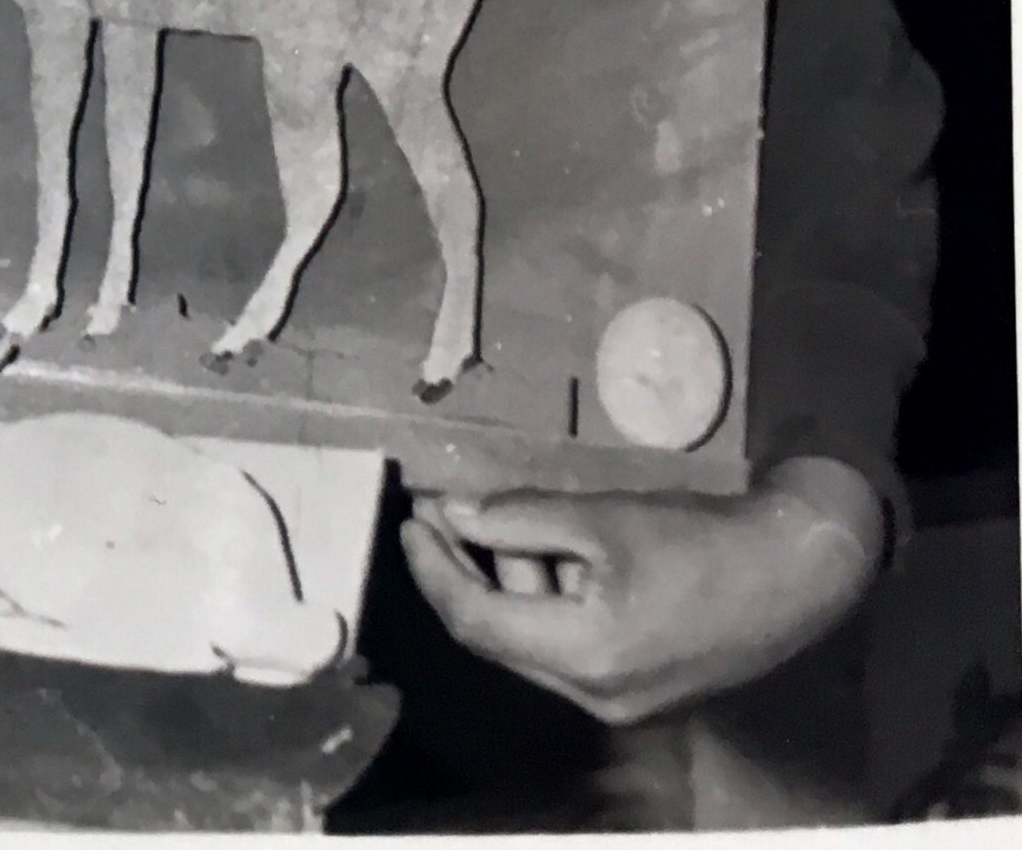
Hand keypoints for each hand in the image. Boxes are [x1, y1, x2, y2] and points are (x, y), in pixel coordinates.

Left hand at [401, 466, 883, 725]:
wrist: (801, 574)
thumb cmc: (702, 541)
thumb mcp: (602, 518)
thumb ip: (517, 519)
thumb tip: (450, 513)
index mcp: (584, 657)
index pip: (474, 620)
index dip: (432, 568)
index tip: (411, 518)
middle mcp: (595, 694)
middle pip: (497, 635)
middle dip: (460, 572)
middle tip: (435, 514)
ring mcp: (620, 699)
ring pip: (531, 639)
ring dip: (503, 581)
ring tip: (483, 518)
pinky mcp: (640, 687)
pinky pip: (566, 645)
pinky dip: (544, 597)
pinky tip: (537, 547)